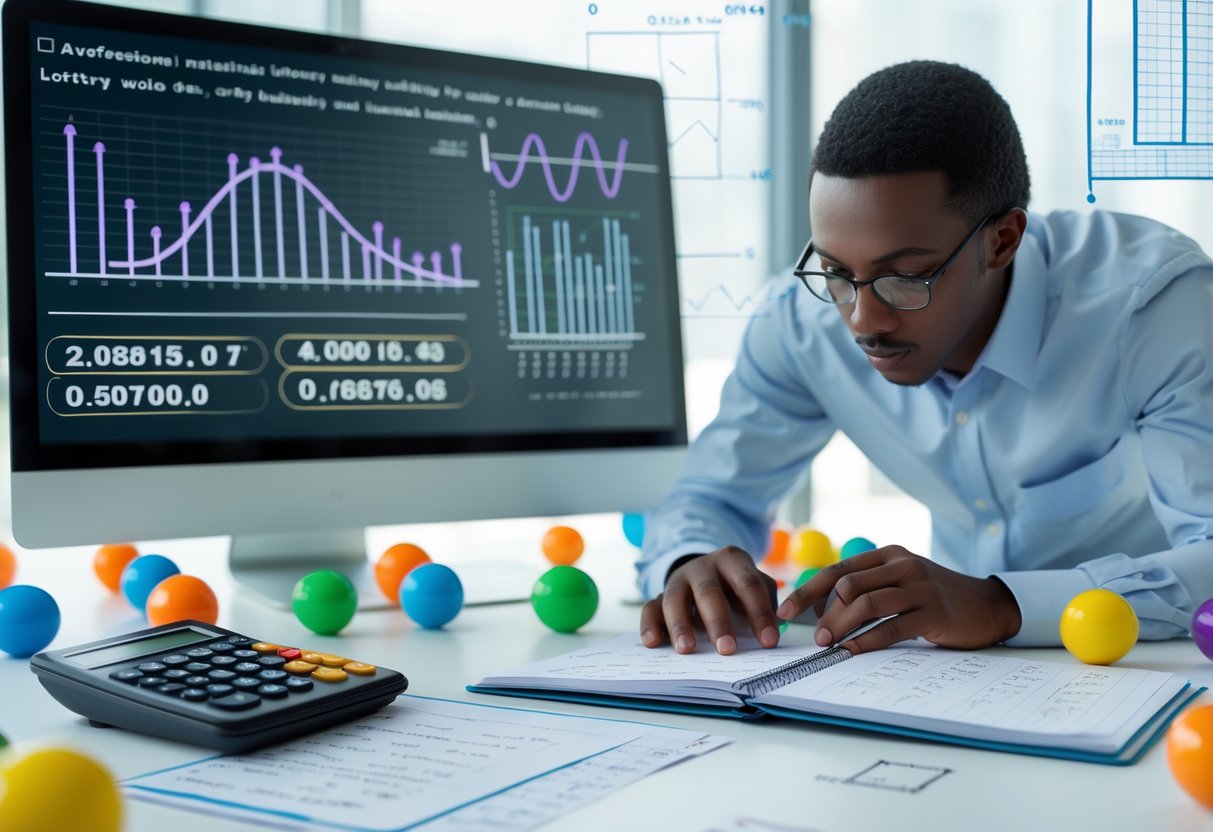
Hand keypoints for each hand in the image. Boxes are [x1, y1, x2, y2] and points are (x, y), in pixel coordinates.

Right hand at [640, 547, 780, 654]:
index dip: (759, 613)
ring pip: (675, 599)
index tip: (768, 641)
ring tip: (687, 649)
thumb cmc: (735, 586)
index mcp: (732, 560)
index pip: (748, 584)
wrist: (704, 571)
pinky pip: (650, 607)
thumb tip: (774, 631)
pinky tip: (654, 643)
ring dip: (680, 625)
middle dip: (718, 621)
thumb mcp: (754, 584)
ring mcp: (678, 580)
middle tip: (727, 649)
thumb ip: (766, 602)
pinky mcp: (660, 595)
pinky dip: (649, 625)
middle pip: (709, 591)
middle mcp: (703, 566)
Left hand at [774, 545, 1021, 652]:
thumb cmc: (935, 598)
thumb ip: (867, 589)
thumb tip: (820, 613)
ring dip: (840, 627)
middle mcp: (902, 565)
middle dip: (824, 613)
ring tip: (828, 645)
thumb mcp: (900, 583)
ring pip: (866, 604)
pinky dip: (867, 641)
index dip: (806, 592)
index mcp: (888, 555)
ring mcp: (919, 587)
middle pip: (848, 586)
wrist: (988, 606)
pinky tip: (853, 652)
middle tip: (815, 638)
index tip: (784, 613)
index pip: (837, 570)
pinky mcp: (933, 612)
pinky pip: (891, 627)